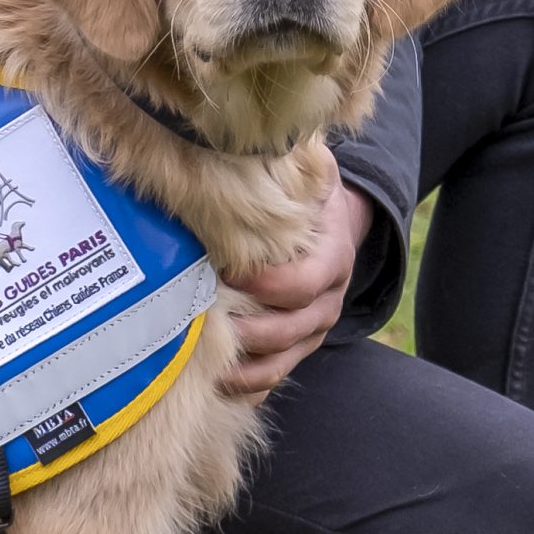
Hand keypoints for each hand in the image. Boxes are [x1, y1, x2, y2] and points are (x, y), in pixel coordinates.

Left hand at [221, 178, 373, 397]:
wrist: (331, 225)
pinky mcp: (296, 348)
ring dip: (242, 368)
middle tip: (202, 324)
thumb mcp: (311, 174)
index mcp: (333, 258)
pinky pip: (275, 378)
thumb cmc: (307, 196)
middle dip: (247, 330)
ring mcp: (313, 330)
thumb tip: (247, 146)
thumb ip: (290, 167)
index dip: (266, 284)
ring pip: (283, 361)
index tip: (225, 273)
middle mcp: (328, 300)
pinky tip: (215, 385)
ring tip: (201, 365)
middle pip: (291, 329)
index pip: (304, 282)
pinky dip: (247, 386)